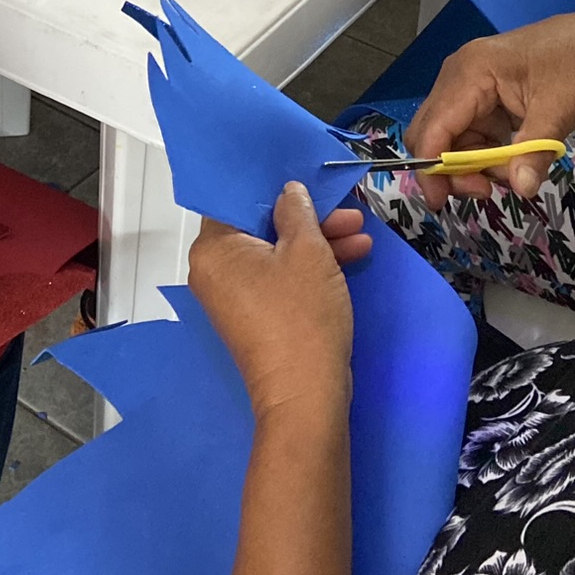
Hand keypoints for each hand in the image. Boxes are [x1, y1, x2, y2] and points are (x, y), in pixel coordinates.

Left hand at [188, 186, 366, 417]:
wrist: (305, 393)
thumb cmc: (301, 313)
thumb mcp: (307, 251)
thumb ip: (297, 211)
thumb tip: (287, 191)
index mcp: (213, 248)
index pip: (236, 201)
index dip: (275, 188)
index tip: (308, 181)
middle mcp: (214, 270)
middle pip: (260, 227)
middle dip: (308, 218)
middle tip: (350, 214)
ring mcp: (233, 296)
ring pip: (275, 253)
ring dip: (317, 242)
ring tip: (361, 237)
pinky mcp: (255, 316)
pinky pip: (279, 278)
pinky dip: (309, 268)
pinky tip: (351, 258)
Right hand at [404, 16, 574, 208]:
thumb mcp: (561, 109)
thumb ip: (536, 151)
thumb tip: (522, 189)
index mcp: (471, 72)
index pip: (434, 127)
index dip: (431, 168)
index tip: (441, 202)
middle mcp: (458, 77)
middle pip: (431, 134)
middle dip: (449, 170)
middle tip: (485, 191)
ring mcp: (468, 88)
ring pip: (448, 140)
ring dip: (471, 166)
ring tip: (513, 172)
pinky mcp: (481, 100)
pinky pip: (468, 136)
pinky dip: (483, 156)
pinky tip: (512, 161)